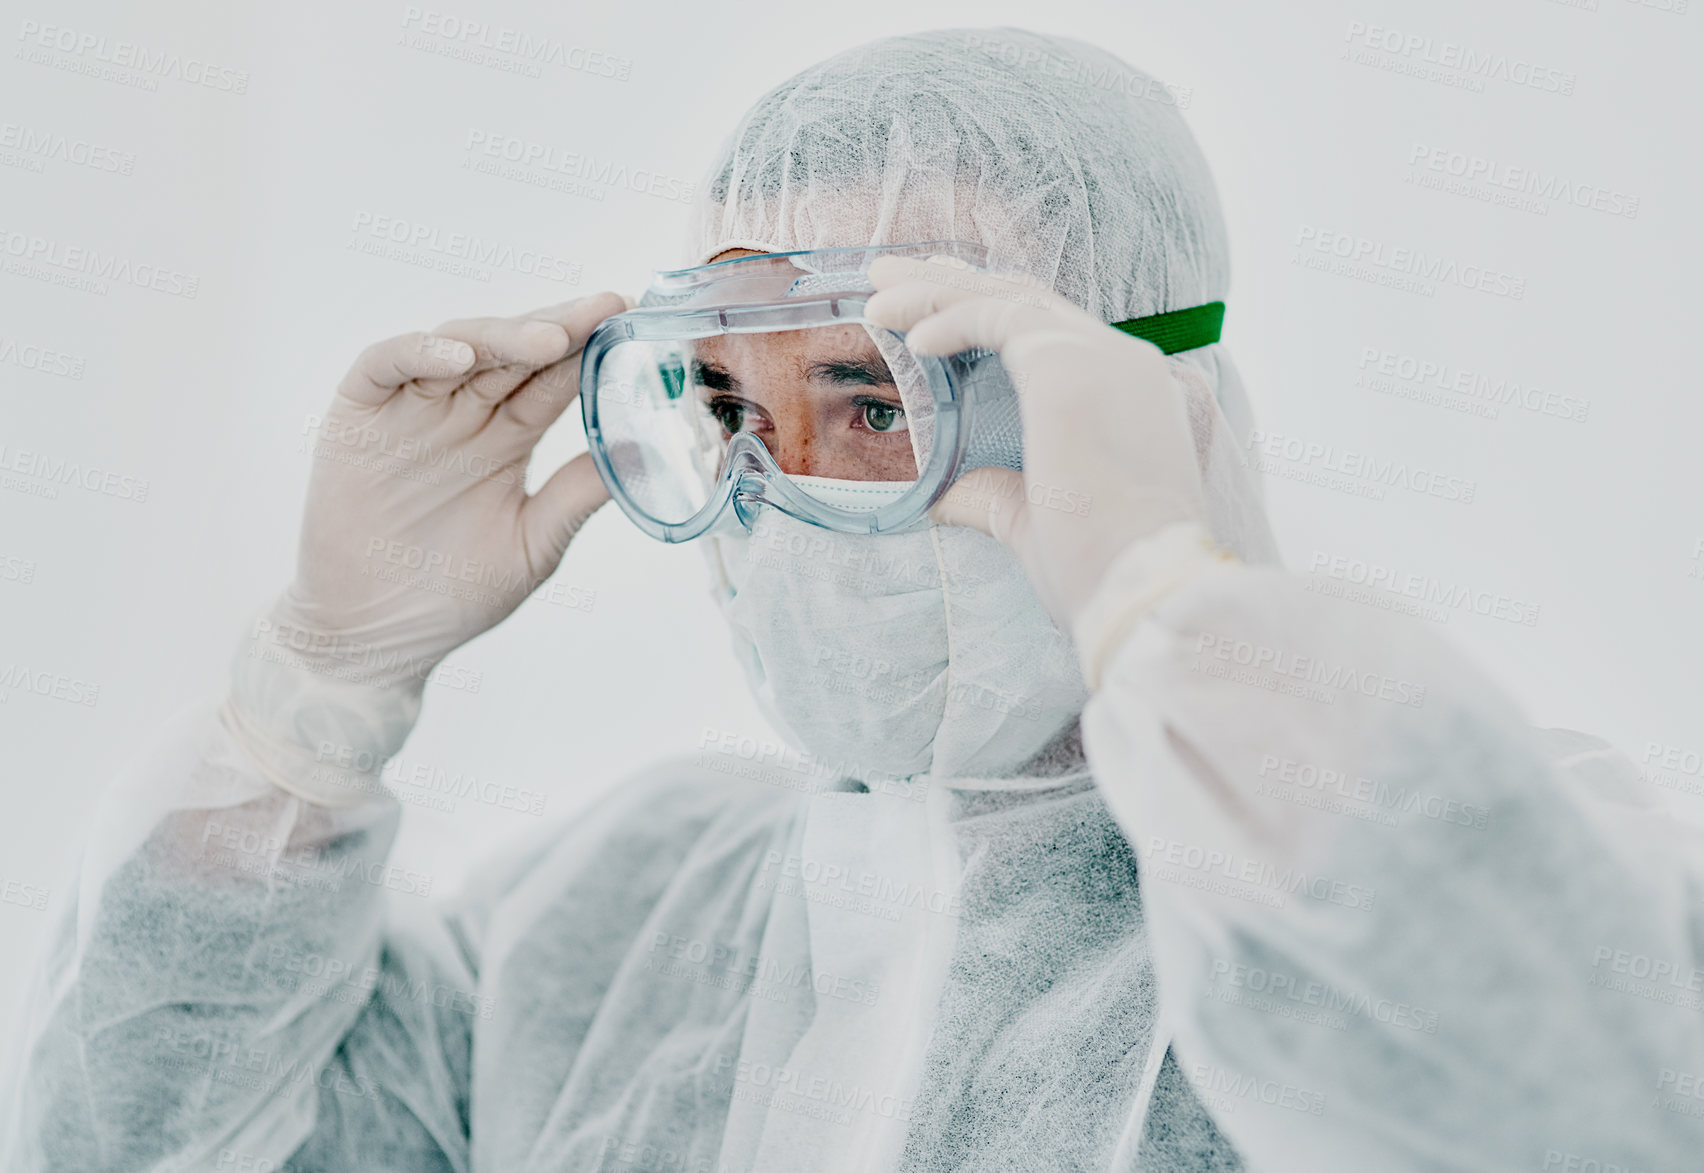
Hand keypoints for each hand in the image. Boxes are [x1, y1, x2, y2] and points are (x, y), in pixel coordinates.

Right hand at [225, 293, 626, 802]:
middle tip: (603, 311)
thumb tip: (642, 455)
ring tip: (549, 339)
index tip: (633, 324)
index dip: (590, 349)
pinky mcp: (358, 415)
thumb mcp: (533, 544)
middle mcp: (462, 413)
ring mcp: (410, 409)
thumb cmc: (453, 593)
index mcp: (507, 437)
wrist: (374, 635)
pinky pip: (385, 365)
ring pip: (457, 346)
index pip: (553, 378)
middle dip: (558, 328)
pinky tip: (460, 359)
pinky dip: (418, 352)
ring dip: (502, 337)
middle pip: (513, 352)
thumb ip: (576, 495)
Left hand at [865, 257, 1208, 626]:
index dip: (985, 310)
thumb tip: (941, 493)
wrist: (1142, 587)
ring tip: (878, 293)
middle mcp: (1119, 362)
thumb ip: (991, 493)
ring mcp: (1099, 356)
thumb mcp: (1032, 519)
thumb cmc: (1099, 566)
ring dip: (935, 292)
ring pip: (1007, 298)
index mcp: (1122, 393)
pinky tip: (910, 336)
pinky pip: (996, 317)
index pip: (1048, 331)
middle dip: (950, 283)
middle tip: (890, 273)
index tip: (933, 311)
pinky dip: (946, 317)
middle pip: (1023, 300)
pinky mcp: (1067, 365)